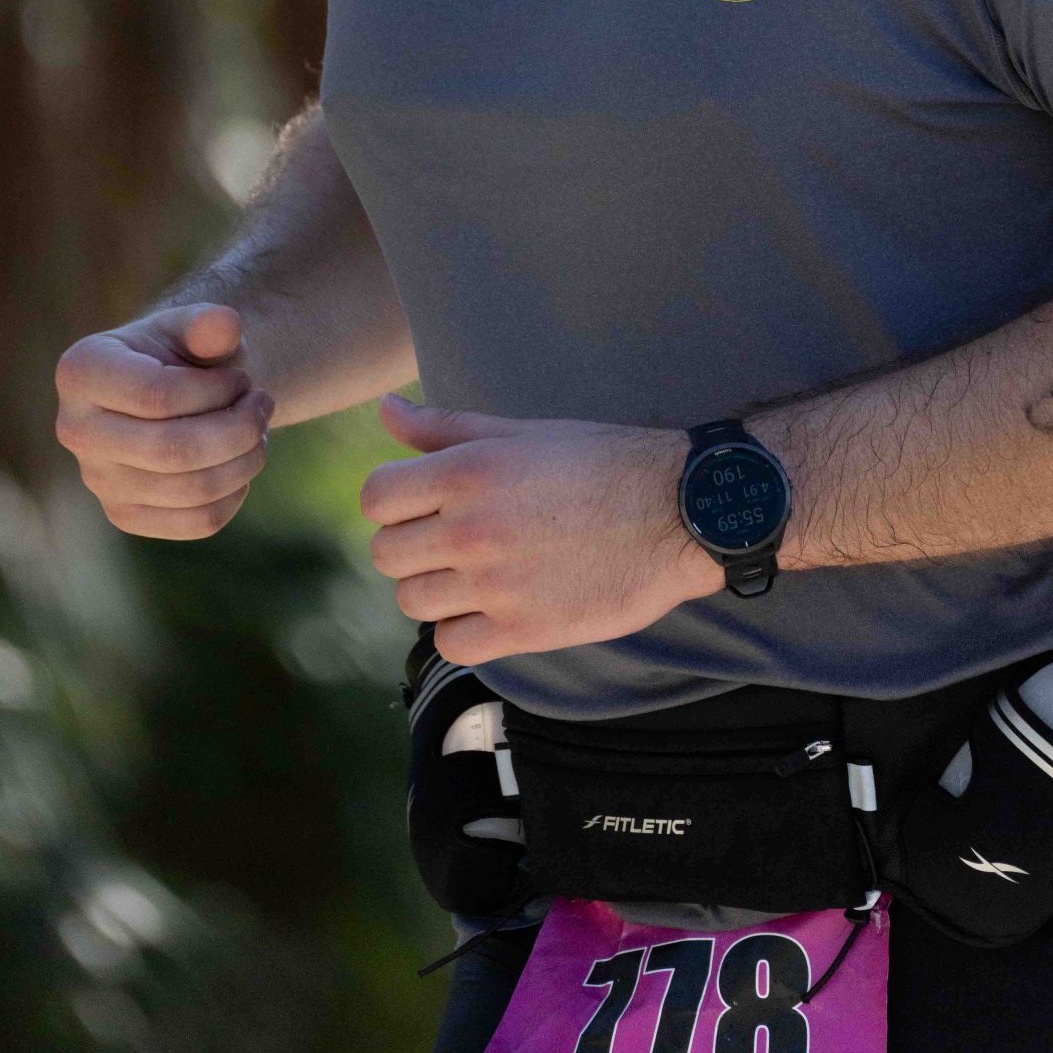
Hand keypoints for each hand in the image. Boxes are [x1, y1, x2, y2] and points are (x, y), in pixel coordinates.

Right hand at [55, 303, 270, 538]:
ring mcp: (97, 480)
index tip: (240, 377)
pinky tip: (240, 462)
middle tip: (263, 404)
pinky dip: (235, 493)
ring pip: (192, 490)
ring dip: (246, 459)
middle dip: (240, 427)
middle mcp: (75, 430)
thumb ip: (210, 323)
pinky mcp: (124, 515)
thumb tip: (225, 324)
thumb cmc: (181, 353)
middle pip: (174, 450)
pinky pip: (198, 522)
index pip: (157, 395)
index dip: (217, 389)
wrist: (171, 391)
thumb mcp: (194, 327)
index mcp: (81, 371)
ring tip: (258, 429)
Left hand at [360, 394, 718, 665]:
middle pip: (386, 554)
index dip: (392, 502)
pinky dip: (461, 630)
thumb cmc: (600, 463)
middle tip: (451, 540)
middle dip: (411, 546)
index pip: (376, 498)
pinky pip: (452, 644)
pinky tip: (489, 608)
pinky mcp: (523, 630)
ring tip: (471, 575)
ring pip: (412, 602)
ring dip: (433, 589)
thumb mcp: (521, 433)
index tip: (421, 506)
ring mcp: (495, 585)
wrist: (676, 511)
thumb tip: (385, 408)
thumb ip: (445, 427)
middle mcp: (471, 529)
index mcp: (468, 472)